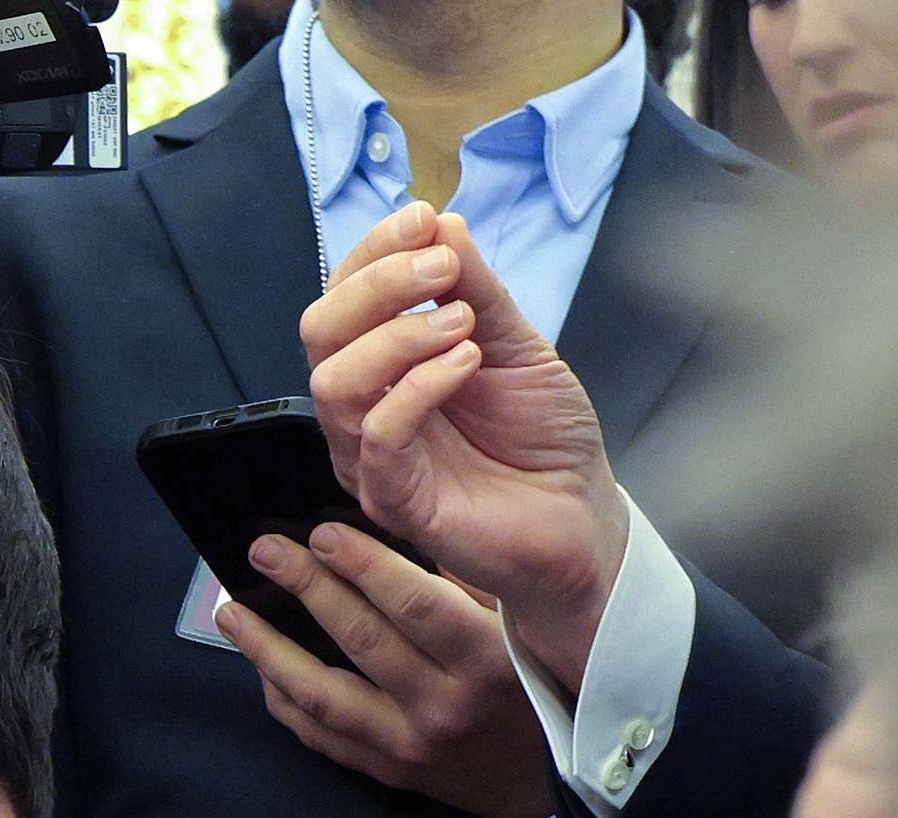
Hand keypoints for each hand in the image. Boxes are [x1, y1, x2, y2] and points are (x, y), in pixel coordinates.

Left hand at [220, 524, 563, 817]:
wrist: (547, 779)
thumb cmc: (537, 688)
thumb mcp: (521, 630)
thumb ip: (466, 588)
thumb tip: (397, 536)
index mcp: (485, 662)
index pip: (412, 604)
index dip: (361, 564)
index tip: (322, 535)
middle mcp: (443, 708)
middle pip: (359, 639)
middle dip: (306, 589)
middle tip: (265, 553)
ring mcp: (409, 746)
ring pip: (322, 695)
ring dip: (269, 650)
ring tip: (234, 613)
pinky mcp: (387, 771)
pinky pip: (320, 735)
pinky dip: (285, 699)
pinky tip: (261, 667)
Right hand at [301, 207, 628, 694]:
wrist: (577, 518)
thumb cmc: (542, 440)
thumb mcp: (516, 344)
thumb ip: (476, 291)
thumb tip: (442, 225)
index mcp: (385, 369)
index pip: (343, 300)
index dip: (372, 252)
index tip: (423, 219)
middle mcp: (365, 411)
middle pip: (320, 333)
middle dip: (376, 285)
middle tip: (440, 270)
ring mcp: (374, 458)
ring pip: (334, 384)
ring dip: (397, 336)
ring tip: (463, 326)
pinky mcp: (395, 501)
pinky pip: (378, 437)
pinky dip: (417, 387)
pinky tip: (467, 363)